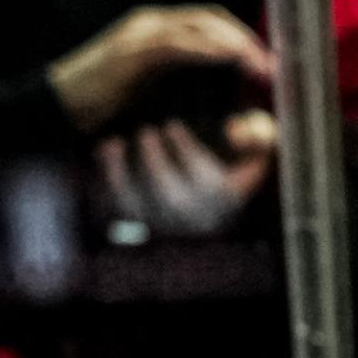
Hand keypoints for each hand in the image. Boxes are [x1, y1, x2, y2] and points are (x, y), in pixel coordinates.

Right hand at [47, 2, 273, 134]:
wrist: (51, 107)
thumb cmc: (94, 106)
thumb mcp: (143, 91)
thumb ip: (173, 84)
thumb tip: (212, 98)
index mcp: (153, 31)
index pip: (208, 24)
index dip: (240, 39)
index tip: (265, 65)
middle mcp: (148, 24)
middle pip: (210, 19)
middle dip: (245, 39)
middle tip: (272, 66)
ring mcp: (138, 34)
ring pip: (198, 25)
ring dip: (234, 44)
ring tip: (258, 66)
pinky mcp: (130, 50)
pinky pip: (176, 42)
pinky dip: (205, 48)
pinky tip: (228, 60)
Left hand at [99, 107, 278, 237]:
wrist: (195, 221)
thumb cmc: (222, 178)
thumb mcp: (251, 162)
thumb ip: (259, 143)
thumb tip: (238, 130)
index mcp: (222, 203)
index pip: (208, 182)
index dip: (187, 151)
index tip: (171, 125)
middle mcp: (191, 222)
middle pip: (170, 198)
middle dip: (155, 161)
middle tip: (146, 131)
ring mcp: (159, 230)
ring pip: (134, 208)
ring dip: (118, 174)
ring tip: (113, 143)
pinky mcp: (131, 232)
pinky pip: (110, 213)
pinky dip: (99, 185)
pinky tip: (99, 156)